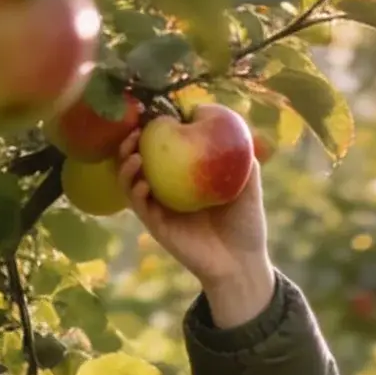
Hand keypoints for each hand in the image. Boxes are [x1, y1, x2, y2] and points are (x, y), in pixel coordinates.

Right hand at [117, 108, 271, 299]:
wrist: (243, 263)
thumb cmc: (247, 223)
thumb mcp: (249, 181)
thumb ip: (241, 152)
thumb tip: (226, 120)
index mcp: (186, 174)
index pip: (164, 144)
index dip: (155, 127)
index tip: (154, 111)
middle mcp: (169, 187)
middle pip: (140, 157)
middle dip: (131, 140)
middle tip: (137, 129)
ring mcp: (161, 206)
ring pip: (131, 180)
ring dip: (126, 164)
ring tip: (134, 153)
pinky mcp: (158, 226)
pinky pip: (139, 206)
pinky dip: (135, 191)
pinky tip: (141, 182)